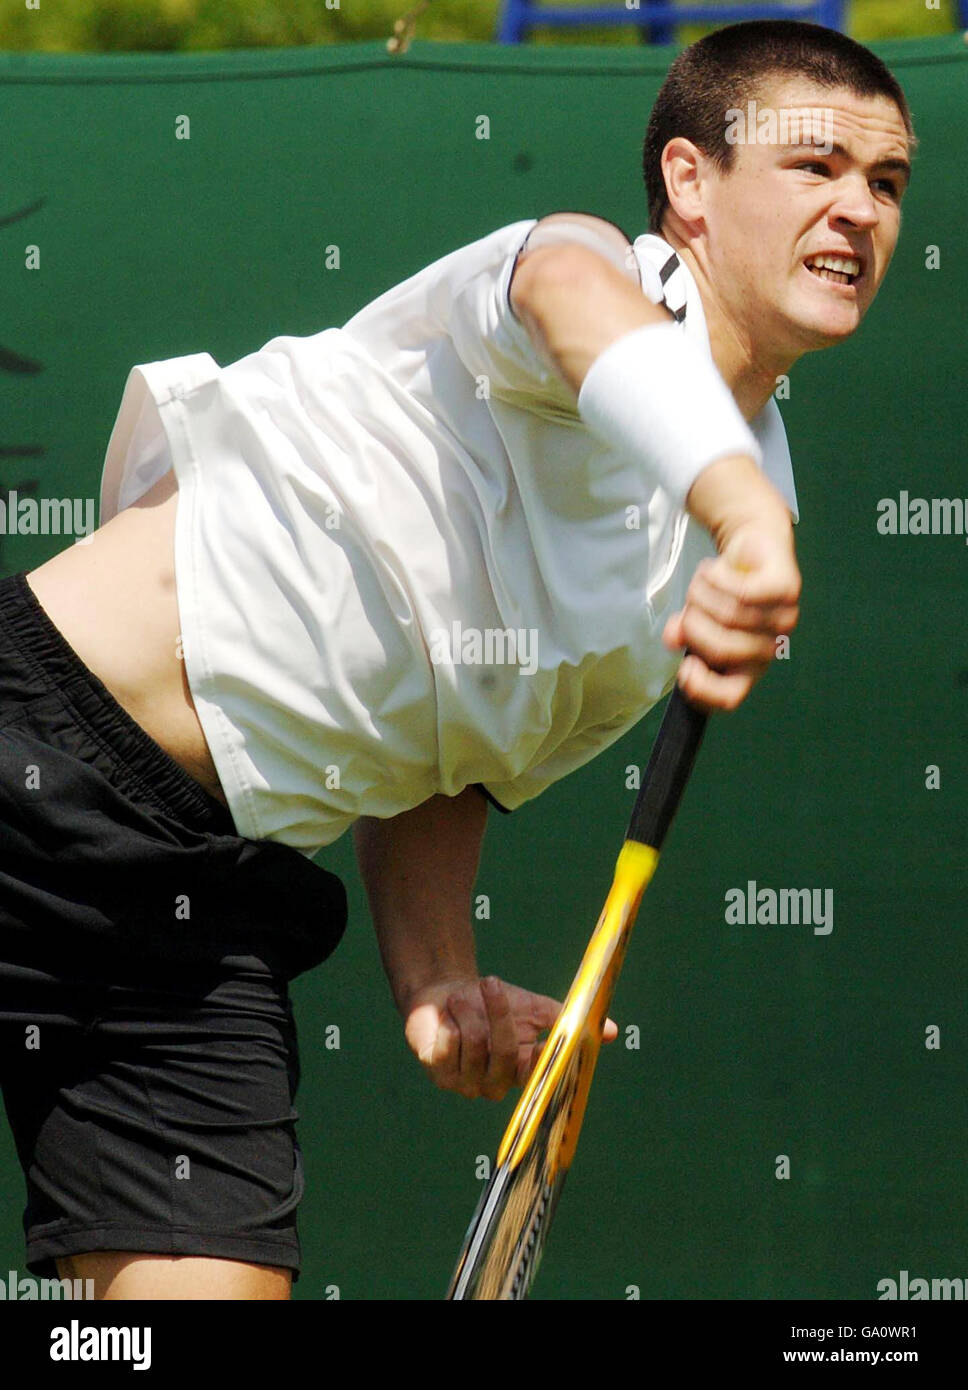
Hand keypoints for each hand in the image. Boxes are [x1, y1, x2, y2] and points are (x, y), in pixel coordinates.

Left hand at [403, 974, 618, 1100]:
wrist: (445, 995)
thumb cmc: (492, 1003)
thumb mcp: (531, 1008)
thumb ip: (565, 1019)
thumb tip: (612, 1030)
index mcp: (523, 1071)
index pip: (539, 1071)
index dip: (543, 1056)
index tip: (544, 1036)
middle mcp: (497, 1084)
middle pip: (505, 1053)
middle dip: (498, 1014)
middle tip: (492, 981)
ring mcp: (467, 1083)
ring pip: (475, 1047)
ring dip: (468, 1012)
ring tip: (461, 996)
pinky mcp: (440, 1074)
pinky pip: (449, 1047)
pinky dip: (449, 1021)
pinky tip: (446, 1016)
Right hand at [662, 519, 800, 712]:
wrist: (753, 545)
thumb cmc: (724, 591)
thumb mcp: (698, 616)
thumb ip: (684, 632)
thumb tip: (672, 636)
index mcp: (747, 667)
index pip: (730, 696)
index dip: (703, 689)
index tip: (685, 667)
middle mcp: (768, 650)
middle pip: (721, 650)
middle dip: (694, 626)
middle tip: (689, 608)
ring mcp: (783, 621)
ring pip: (729, 616)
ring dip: (701, 594)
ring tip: (701, 581)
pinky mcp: (787, 590)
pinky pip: (742, 592)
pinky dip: (717, 578)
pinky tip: (713, 569)